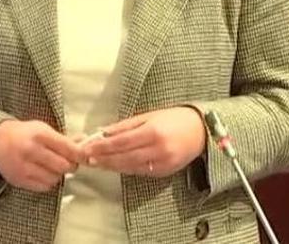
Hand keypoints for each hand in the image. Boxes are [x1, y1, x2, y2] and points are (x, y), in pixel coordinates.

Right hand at [0, 119, 80, 191]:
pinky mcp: (19, 179)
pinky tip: (43, 172)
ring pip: (55, 178)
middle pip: (64, 166)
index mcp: (39, 135)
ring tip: (52, 166)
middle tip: (68, 161)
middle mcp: (31, 151)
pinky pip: (44, 186)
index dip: (81, 154)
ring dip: (58, 174)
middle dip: (70, 165)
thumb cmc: (23, 134)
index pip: (68, 148)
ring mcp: (24, 167)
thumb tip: (84, 142)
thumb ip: (64, 138)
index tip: (86, 156)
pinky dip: (48, 181)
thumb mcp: (43, 129)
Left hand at [80, 106, 206, 176]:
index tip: (87, 148)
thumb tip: (103, 132)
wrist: (202, 131)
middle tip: (86, 159)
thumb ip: (125, 126)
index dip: (102, 147)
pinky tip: (115, 166)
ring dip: (112, 166)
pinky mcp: (165, 172)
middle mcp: (158, 149)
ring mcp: (163, 163)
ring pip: (131, 167)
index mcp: (153, 132)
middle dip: (103, 159)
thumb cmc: (173, 119)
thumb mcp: (148, 116)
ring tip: (96, 163)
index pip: (121, 142)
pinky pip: (141, 172)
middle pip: (124, 157)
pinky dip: (126, 169)